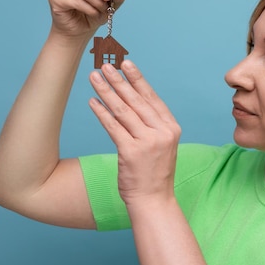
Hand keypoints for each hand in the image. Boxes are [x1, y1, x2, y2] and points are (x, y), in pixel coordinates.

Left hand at [88, 61, 180, 203]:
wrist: (154, 200)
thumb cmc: (154, 173)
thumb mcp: (162, 145)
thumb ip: (152, 125)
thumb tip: (132, 101)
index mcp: (171, 128)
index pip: (152, 98)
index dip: (138, 79)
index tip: (126, 64)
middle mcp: (162, 132)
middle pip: (137, 101)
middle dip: (119, 81)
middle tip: (106, 65)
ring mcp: (148, 142)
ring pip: (123, 111)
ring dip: (107, 91)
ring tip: (95, 77)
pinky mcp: (131, 152)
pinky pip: (113, 127)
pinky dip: (101, 113)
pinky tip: (92, 101)